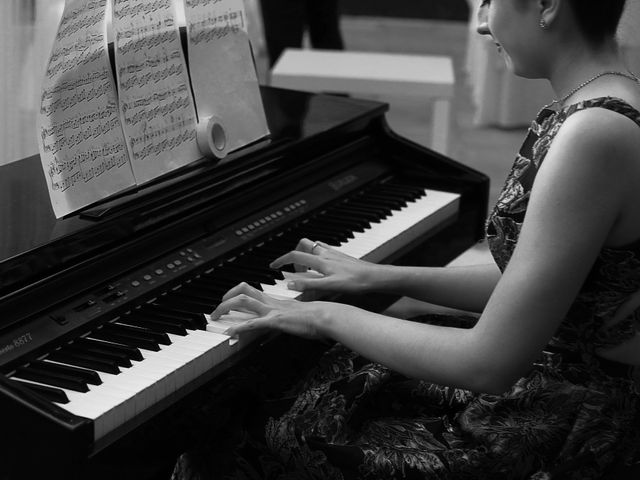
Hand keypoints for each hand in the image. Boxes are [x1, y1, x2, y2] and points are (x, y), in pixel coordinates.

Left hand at [210, 282, 347, 339]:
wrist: (327, 316)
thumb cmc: (318, 318)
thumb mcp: (299, 316)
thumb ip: (290, 317)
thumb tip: (288, 322)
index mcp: (276, 301)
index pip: (252, 292)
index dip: (237, 294)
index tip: (228, 301)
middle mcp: (271, 303)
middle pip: (243, 291)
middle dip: (226, 298)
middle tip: (217, 309)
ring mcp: (272, 311)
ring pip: (243, 301)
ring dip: (225, 308)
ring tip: (215, 317)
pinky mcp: (275, 321)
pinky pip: (253, 323)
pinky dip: (239, 327)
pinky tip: (230, 333)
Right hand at [270, 238, 379, 292]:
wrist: (375, 277)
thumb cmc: (356, 282)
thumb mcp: (330, 286)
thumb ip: (309, 285)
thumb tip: (290, 283)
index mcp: (321, 261)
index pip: (295, 255)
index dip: (281, 260)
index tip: (273, 266)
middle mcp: (326, 253)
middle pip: (303, 245)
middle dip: (294, 254)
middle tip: (292, 268)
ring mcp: (334, 253)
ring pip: (314, 247)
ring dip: (306, 255)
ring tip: (306, 270)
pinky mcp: (341, 256)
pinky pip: (324, 251)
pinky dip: (318, 257)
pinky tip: (322, 269)